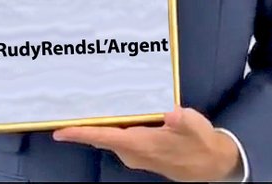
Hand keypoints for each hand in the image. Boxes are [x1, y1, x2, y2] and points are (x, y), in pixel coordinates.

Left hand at [53, 106, 241, 181]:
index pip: (103, 136)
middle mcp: (133, 152)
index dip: (80, 133)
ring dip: (95, 125)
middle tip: (63, 109)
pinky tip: (108, 113)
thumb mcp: (193, 126)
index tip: (59, 131)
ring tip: (81, 106)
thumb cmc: (200, 143)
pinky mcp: (141, 151)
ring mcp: (136, 154)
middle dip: (82, 126)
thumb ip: (180, 119)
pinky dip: (108, 126)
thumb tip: (170, 112)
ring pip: (108, 137)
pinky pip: (117, 137)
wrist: (212, 164)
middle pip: (100, 136)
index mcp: (140, 144)